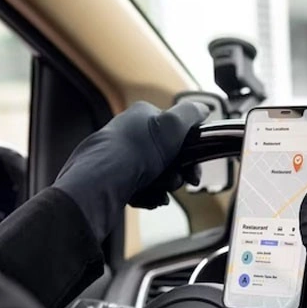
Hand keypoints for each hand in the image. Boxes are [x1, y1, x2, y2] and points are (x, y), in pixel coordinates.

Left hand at [53, 100, 208, 241]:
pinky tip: (148, 198)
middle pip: (167, 156)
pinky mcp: (113, 176)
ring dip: (163, 186)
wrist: (104, 180)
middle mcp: (129, 132)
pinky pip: (139, 188)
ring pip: (155, 174)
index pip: (175, 131)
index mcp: (142, 115)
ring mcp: (120, 155)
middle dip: (176, 173)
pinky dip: (148, 195)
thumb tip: (202, 109)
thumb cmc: (137, 150)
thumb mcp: (174, 123)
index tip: (194, 170)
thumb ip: (191, 113)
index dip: (190, 152)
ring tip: (159, 191)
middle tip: (175, 181)